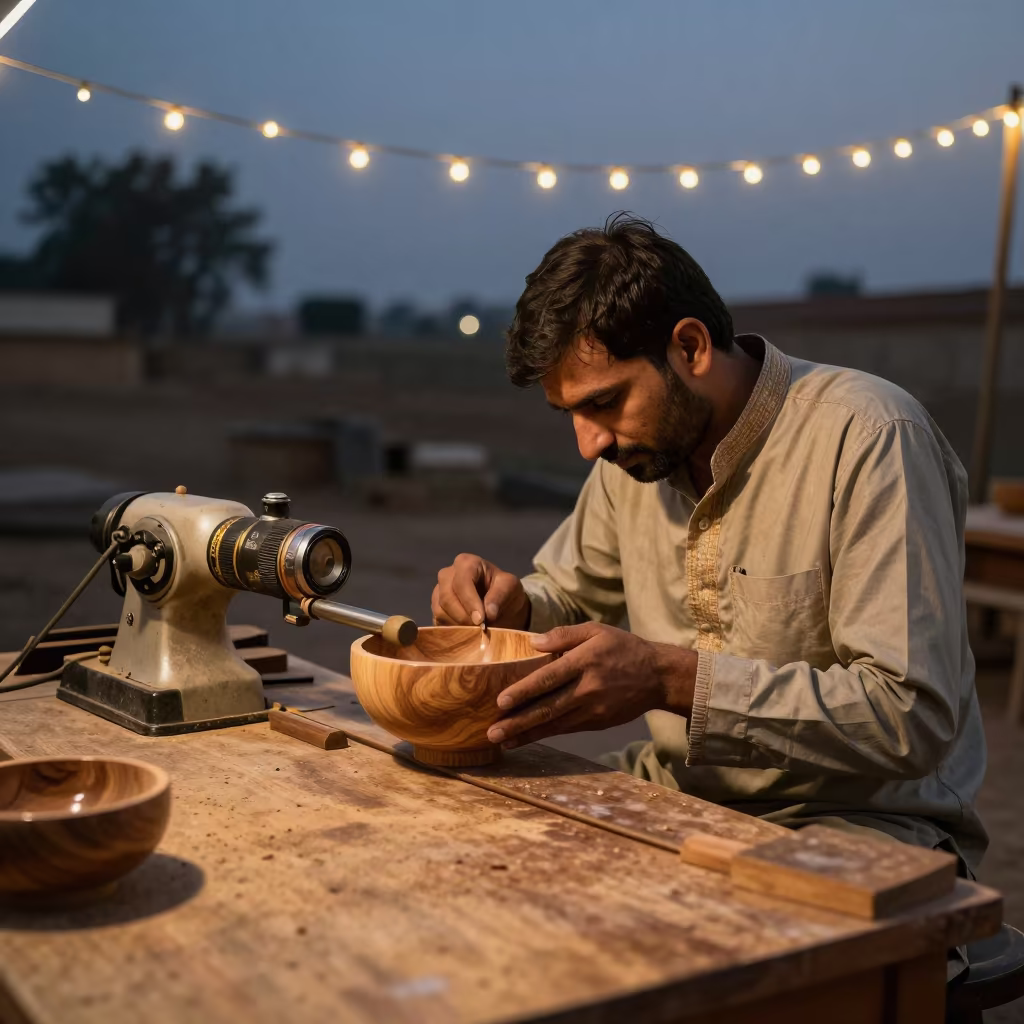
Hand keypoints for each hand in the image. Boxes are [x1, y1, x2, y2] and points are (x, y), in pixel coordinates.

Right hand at [432, 553, 530, 627]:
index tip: (481, 620)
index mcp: (467, 563)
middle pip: (447, 598)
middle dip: (463, 617)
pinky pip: (438, 621)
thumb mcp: (511, 587)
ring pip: (440, 611)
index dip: (470, 602)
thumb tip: (488, 612)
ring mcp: (438, 591)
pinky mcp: (436, 608)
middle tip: (479, 629)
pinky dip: (452, 630)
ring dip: (459, 625)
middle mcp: (447, 574)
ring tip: (476, 630)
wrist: (500, 602)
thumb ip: (500, 596)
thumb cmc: (505, 590)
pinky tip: (468, 631)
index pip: (462, 582)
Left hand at [486, 622, 696, 748]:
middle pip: (548, 708)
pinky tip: (526, 738)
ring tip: (502, 740)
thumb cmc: (623, 648)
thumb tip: (533, 642)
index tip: (501, 701)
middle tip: (492, 732)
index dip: (524, 691)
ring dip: (527, 734)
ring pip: (555, 724)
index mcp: (585, 662)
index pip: (549, 678)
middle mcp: (588, 688)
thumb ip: (564, 635)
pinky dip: (544, 734)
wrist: (658, 676)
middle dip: (518, 722)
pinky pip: (566, 729)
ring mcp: (594, 709)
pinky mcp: (598, 722)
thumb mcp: (596, 630)